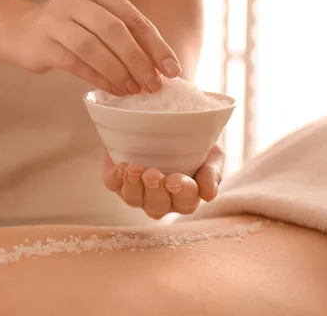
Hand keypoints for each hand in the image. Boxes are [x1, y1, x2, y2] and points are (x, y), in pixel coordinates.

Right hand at [9, 0, 181, 94]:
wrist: (24, 33)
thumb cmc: (74, 30)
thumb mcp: (101, 24)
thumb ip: (128, 39)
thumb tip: (162, 69)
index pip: (133, 17)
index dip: (155, 46)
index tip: (172, 70)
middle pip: (114, 30)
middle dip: (138, 60)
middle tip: (153, 84)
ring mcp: (54, 19)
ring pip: (92, 47)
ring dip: (118, 72)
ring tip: (134, 90)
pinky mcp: (41, 43)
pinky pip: (75, 63)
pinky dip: (98, 79)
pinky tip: (114, 90)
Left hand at [102, 144, 224, 218]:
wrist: (169, 120)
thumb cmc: (195, 143)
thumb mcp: (212, 153)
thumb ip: (213, 172)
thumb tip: (208, 195)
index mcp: (185, 196)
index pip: (186, 202)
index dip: (181, 193)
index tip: (176, 179)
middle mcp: (161, 199)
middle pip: (157, 206)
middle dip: (154, 191)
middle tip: (154, 174)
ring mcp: (137, 192)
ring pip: (133, 199)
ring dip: (133, 186)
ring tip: (134, 169)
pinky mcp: (117, 179)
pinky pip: (114, 185)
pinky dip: (116, 178)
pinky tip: (122, 167)